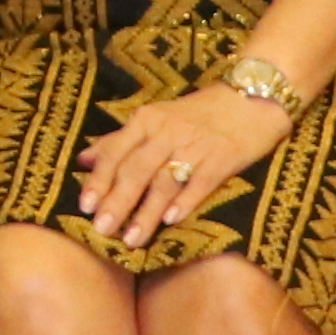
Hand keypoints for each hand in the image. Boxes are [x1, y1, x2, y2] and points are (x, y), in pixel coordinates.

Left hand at [70, 87, 285, 248]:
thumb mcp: (155, 118)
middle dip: (117, 202)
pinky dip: (185, 201)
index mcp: (147, 120)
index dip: (99, 180)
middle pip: (136, 170)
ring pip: (165, 180)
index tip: (84, 207)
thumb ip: (119, 140)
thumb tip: (82, 158)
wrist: (253, 96)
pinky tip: (172, 221)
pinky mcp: (224, 157)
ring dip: (147, 212)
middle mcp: (167, 131)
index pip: (116, 153)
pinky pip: (201, 181)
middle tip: (102, 230)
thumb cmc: (198, 112)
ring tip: (132, 239)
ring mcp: (196, 145)